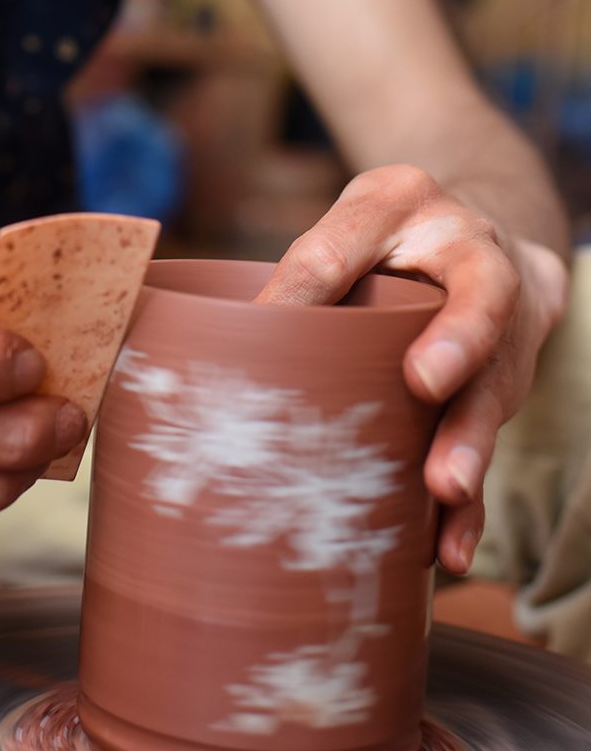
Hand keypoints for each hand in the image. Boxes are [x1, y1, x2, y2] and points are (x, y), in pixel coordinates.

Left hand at [257, 166, 568, 573]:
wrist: (484, 238)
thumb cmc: (393, 234)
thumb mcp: (350, 220)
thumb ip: (311, 264)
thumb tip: (248, 330)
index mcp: (413, 204)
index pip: (362, 230)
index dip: (331, 274)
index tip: (285, 313)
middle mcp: (478, 259)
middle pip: (479, 302)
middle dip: (457, 345)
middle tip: (427, 384)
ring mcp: (503, 327)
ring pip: (493, 383)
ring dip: (468, 441)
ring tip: (445, 487)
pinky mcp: (500, 386)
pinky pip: (491, 445)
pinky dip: (469, 502)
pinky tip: (449, 546)